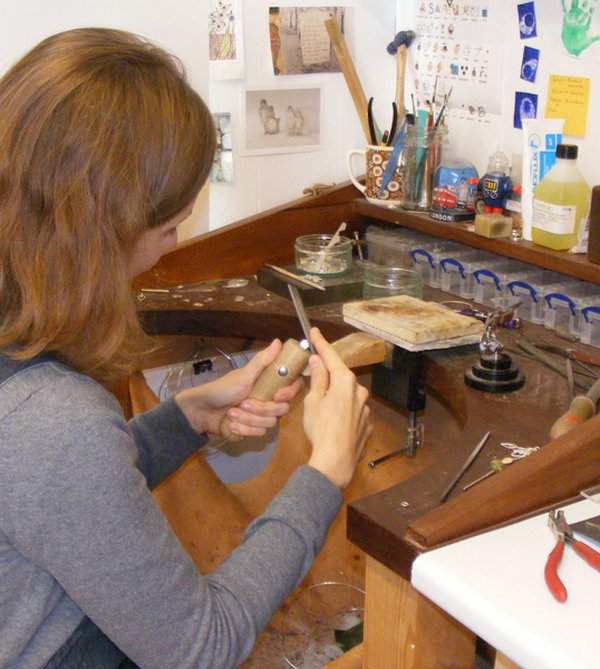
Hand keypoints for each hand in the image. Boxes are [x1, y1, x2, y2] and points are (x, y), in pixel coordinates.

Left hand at [175, 340, 303, 436]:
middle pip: (282, 409)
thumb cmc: (223, 389)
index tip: (277, 395)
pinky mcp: (254, 430)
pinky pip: (259, 434)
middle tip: (242, 403)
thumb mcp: (244, 375)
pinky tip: (231, 424)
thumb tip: (279, 341)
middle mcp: (269, 400)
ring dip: (248, 419)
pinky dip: (244, 429)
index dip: (290, 393)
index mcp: (269, 384)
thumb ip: (262, 361)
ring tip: (231, 413)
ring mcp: (262, 417)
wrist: (202, 411)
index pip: (293, 388)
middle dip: (260, 409)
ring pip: (270, 423)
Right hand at [304, 328, 371, 488]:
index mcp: (345, 381)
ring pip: (347, 396)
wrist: (336, 461)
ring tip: (321, 409)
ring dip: (335, 396)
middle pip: (341, 377)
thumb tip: (318, 361)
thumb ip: (317, 378)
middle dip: (328, 374)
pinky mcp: (367, 425)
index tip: (315, 331)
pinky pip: (352, 412)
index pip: (331, 357)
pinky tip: (333, 424)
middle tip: (313, 374)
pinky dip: (342, 413)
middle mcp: (359, 391)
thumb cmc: (321, 428)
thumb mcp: (313, 400)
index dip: (321, 343)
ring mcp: (365, 409)